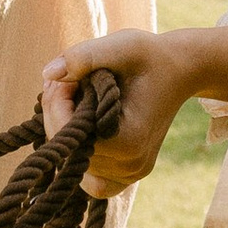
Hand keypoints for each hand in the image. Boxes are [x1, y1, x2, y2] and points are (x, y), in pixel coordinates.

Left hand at [40, 30, 200, 191]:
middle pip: (71, 150)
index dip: (56, 102)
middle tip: (64, 83)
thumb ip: (85, 56)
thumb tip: (47, 74)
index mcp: (130, 140)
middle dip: (57, 115)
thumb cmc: (150, 57)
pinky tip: (81, 130)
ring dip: (65, 134)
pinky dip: (81, 157)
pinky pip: (92, 181)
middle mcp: (131, 166)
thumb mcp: (122, 46)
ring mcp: (130, 175)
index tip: (65, 76)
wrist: (179, 72)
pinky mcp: (128, 176)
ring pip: (75, 166)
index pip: (71, 132)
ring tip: (73, 103)